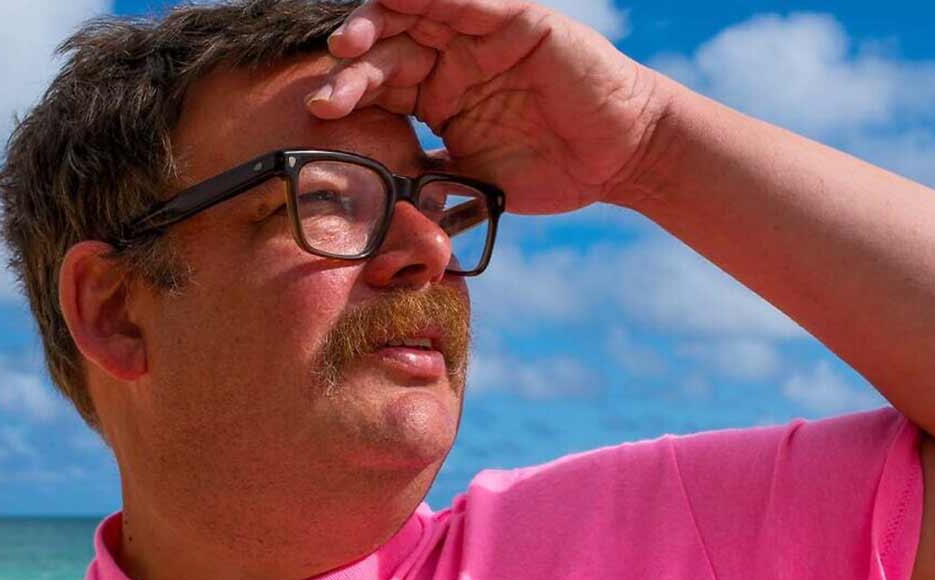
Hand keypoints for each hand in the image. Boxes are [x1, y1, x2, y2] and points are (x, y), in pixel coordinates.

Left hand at [307, 0, 667, 214]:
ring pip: (417, 14)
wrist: (616, 160)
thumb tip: (372, 204)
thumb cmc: (551, 171)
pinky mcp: (517, 20)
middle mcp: (451, 57)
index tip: (318, 112)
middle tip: (327, 91)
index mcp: (435, 94)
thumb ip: (426, 176)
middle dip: (352, 66)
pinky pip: (470, 2)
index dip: (347, 93)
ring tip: (347, 44)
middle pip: (387, 46)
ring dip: (378, 22)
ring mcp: (481, 34)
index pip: (379, 84)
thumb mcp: (471, 180)